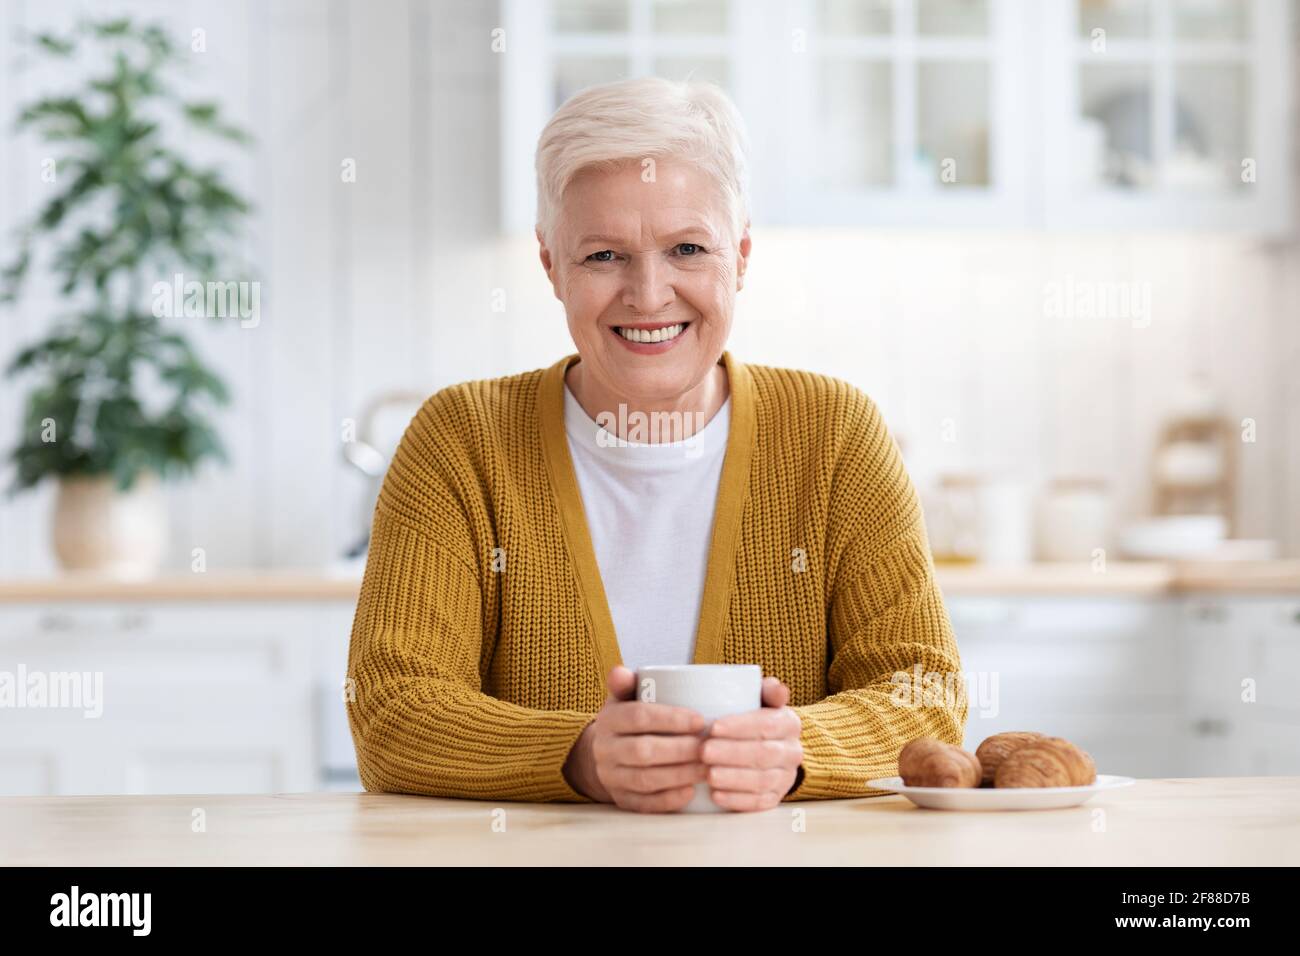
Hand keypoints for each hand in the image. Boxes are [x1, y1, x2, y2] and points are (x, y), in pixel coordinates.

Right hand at [563, 666, 707, 812]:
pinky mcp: (621, 800)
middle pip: (643, 751)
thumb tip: (621, 671)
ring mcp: (611, 777)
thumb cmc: (629, 719)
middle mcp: (605, 749)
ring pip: (645, 779)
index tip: (700, 719)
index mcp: (608, 719)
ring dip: (679, 775)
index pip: (638, 717)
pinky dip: (668, 800)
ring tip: (708, 769)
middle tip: (709, 747)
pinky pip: (644, 804)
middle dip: (680, 750)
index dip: (670, 719)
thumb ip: (627, 682)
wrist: (607, 753)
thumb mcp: (625, 697)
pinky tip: (691, 793)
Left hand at [700, 676, 802, 811]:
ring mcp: (786, 777)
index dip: (740, 727)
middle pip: (763, 754)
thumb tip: (776, 688)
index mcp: (789, 723)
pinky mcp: (776, 798)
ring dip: (733, 779)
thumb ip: (767, 688)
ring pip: (762, 781)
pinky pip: (760, 803)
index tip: (713, 727)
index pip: (767, 724)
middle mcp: (793, 751)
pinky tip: (716, 796)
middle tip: (703, 751)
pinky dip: (737, 801)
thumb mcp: (761, 698)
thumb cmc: (753, 717)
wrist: (766, 745)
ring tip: (708, 774)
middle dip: (731, 753)